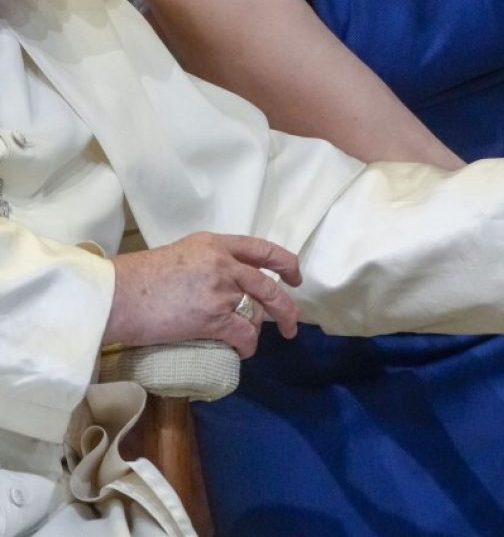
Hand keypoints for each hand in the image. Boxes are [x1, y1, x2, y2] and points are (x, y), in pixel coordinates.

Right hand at [104, 232, 301, 356]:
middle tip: (291, 322)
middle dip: (286, 307)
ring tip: (255, 340)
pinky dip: (248, 345)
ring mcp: (220, 290)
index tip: (294, 276)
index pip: (263, 249)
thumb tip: (225, 282)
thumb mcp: (181, 254)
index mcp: (216, 244)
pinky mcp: (213, 317)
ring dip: (261, 329)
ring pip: (257, 311)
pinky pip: (243, 333)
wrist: (117, 295)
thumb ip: (209, 262)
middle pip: (269, 284)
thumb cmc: (139, 278)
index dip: (285, 263)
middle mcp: (224, 263)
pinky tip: (244, 351)